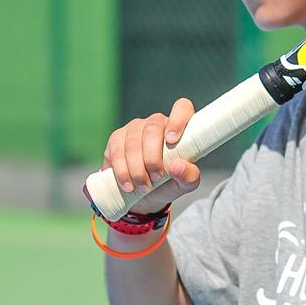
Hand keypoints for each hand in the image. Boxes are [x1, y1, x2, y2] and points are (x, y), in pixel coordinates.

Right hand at [101, 97, 200, 212]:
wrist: (146, 196)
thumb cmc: (171, 183)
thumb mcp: (186, 184)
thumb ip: (190, 176)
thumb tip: (177, 166)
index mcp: (180, 127)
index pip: (181, 108)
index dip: (177, 120)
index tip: (172, 141)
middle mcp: (157, 123)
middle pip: (152, 129)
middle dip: (152, 158)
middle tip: (156, 178)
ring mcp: (135, 128)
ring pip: (133, 142)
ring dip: (137, 168)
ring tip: (143, 187)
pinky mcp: (116, 138)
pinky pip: (116, 150)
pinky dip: (122, 170)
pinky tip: (128, 184)